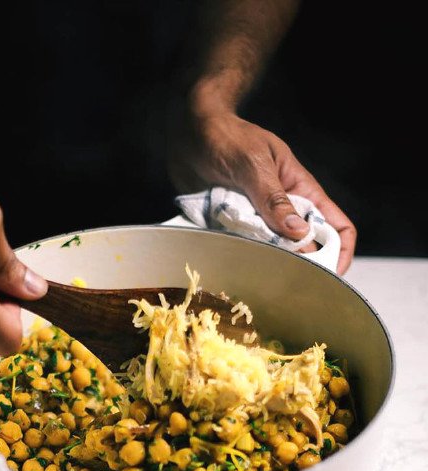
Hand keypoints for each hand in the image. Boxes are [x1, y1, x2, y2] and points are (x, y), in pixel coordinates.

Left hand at [169, 110, 355, 273]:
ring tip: (255, 270)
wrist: (190, 133)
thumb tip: (299, 233)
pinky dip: (238, 253)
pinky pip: (240, 244)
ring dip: (264, 259)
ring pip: (269, 248)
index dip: (339, 251)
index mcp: (300, 188)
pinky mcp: (230, 221)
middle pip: (301, 244)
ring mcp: (255, 215)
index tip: (331, 274)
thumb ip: (274, 198)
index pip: (334, 224)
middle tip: (284, 278)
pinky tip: (230, 259)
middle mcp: (281, 205)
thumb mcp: (253, 165)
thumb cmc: (227, 138)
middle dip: (298, 262)